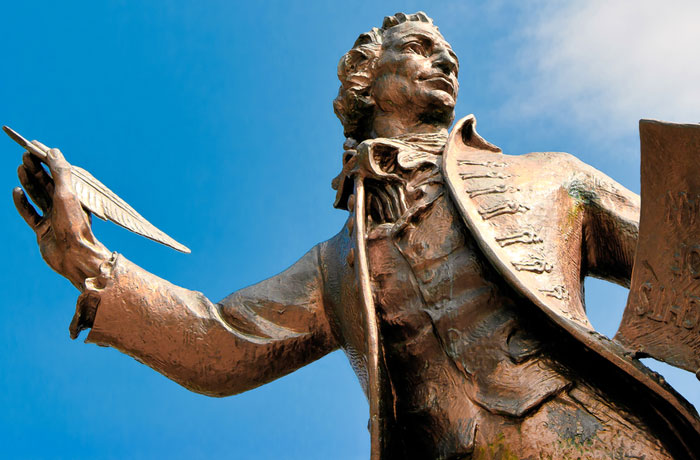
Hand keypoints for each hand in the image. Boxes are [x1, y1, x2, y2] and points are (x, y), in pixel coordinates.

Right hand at [14, 142, 110, 289]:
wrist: (74, 256)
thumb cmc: (73, 225)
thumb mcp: (67, 195)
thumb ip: (61, 173)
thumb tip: (53, 151)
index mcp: (74, 196)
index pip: (58, 174)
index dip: (46, 160)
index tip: (34, 148)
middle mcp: (64, 206)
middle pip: (47, 183)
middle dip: (36, 169)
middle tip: (25, 155)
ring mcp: (53, 217)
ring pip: (38, 196)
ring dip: (29, 182)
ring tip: (21, 167)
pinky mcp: (43, 230)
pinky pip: (30, 213)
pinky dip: (22, 202)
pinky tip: (16, 191)